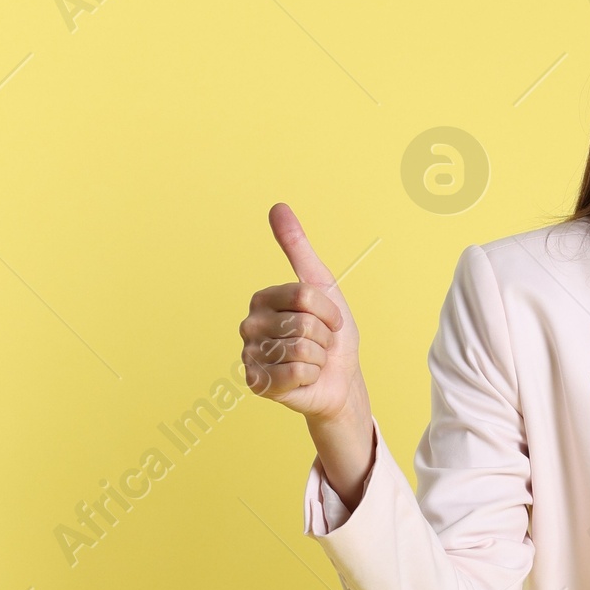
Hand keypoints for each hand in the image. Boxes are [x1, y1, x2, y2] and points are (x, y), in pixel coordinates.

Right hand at [240, 205, 374, 500]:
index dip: (327, 312)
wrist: (339, 379)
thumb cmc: (331, 335)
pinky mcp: (257, 383)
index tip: (328, 320)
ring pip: (302, 349)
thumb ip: (297, 247)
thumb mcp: (322, 285)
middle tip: (320, 345)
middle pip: (303, 324)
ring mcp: (251, 356)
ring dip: (318, 359)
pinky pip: (294, 373)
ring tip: (312, 361)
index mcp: (262, 299)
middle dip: (324, 338)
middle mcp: (250, 326)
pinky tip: (304, 378)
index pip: (303, 296)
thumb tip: (278, 206)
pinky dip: (309, 377)